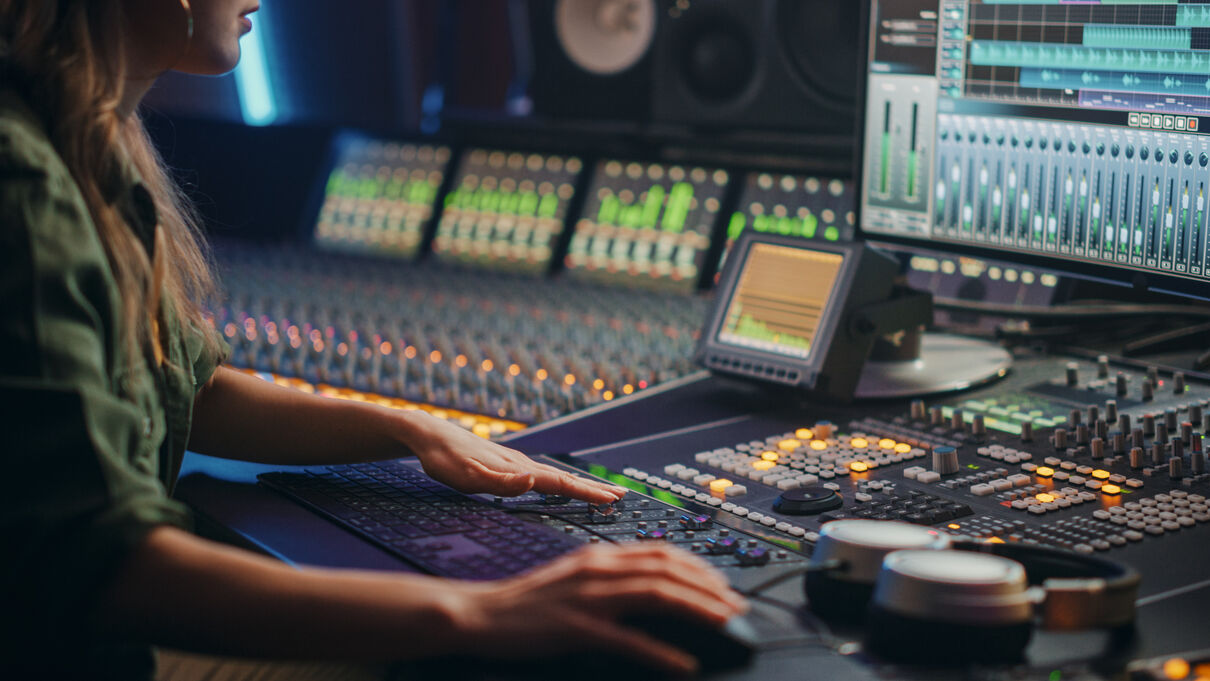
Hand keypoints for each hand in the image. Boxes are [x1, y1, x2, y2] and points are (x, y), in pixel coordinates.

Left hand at [400, 411, 626, 503]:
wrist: (428, 434)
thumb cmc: (443, 459)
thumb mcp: (465, 476)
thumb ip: (500, 482)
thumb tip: (532, 483)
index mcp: (517, 470)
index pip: (560, 483)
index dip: (587, 493)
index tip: (613, 500)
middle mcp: (521, 465)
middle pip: (564, 478)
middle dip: (593, 488)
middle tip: (622, 495)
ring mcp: (514, 463)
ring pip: (554, 475)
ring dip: (579, 484)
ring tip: (599, 492)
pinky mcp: (505, 464)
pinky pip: (540, 475)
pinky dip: (558, 482)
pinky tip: (558, 485)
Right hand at [454, 543, 748, 675]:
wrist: (480, 614)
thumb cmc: (528, 602)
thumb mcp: (574, 578)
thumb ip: (610, 577)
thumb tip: (651, 587)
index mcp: (599, 556)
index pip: (661, 552)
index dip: (699, 566)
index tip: (723, 583)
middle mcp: (598, 569)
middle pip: (667, 569)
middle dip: (709, 587)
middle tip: (737, 605)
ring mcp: (588, 597)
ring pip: (656, 595)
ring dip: (697, 608)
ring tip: (725, 623)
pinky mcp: (576, 628)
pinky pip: (628, 640)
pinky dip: (661, 652)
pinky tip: (683, 663)